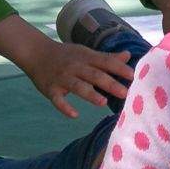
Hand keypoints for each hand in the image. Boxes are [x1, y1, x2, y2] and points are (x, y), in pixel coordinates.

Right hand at [0, 16, 134, 117]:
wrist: (36, 53)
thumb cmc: (66, 55)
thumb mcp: (86, 53)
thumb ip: (107, 57)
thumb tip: (128, 56)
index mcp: (86, 57)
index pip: (105, 62)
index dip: (119, 68)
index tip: (133, 76)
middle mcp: (75, 67)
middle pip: (94, 75)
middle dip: (109, 83)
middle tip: (125, 93)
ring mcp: (62, 78)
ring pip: (77, 86)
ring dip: (90, 94)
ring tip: (103, 102)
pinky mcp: (51, 90)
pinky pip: (58, 99)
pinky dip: (65, 107)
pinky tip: (74, 115)